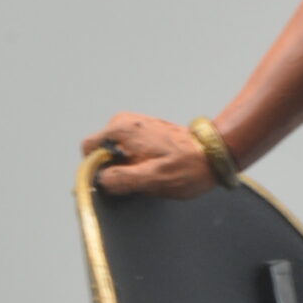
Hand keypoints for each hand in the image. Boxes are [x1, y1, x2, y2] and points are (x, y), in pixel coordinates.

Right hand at [82, 112, 217, 197]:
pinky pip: (128, 150)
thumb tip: (100, 180)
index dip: (96, 169)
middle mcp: (124, 122)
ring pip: (115, 153)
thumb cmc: (187, 167)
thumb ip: (121, 179)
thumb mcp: (152, 178)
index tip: (116, 180)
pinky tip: (155, 169)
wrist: (215, 154)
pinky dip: (136, 162)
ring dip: (127, 167)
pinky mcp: (145, 131)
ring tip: (150, 173)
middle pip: (101, 151)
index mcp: (122, 129)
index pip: (88, 149)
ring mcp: (135, 125)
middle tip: (139, 179)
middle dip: (114, 169)